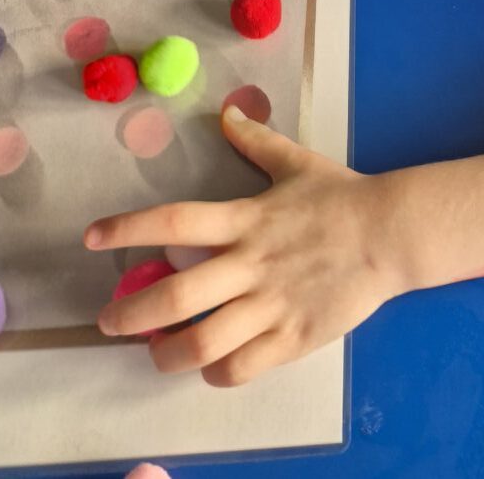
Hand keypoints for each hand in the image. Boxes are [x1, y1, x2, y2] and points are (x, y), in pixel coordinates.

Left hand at [84, 107, 400, 386]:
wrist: (391, 232)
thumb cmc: (341, 196)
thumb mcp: (296, 161)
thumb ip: (255, 140)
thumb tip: (227, 111)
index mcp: (246, 218)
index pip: (175, 221)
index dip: (128, 227)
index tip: (92, 237)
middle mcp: (251, 263)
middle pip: (175, 295)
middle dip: (130, 314)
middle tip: (108, 322)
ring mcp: (271, 304)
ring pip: (202, 342)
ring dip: (166, 354)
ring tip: (154, 354)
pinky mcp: (294, 337)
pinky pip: (242, 367)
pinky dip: (216, 372)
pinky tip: (209, 366)